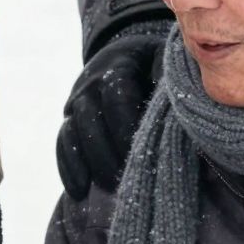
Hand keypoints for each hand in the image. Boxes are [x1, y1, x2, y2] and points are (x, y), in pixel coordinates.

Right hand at [56, 26, 169, 199]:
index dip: (127, 126)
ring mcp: (75, 102)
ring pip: (72, 133)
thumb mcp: (164, 60)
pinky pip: (63, 144)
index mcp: (115, 67)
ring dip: (88, 162)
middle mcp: (88, 84)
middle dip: (107, 150)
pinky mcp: (70, 119)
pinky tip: (78, 191)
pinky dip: (68, 167)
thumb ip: (169, 80)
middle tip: (126, 176)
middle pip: (90, 119)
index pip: (117, 97)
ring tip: (108, 187)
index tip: (143, 152)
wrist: (123, 51)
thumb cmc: (151, 62)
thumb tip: (181, 113)